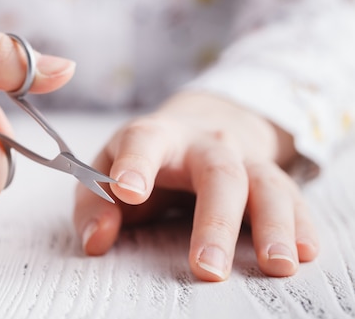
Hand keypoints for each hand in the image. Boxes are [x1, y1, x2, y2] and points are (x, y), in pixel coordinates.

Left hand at [73, 92, 318, 280]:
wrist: (195, 130)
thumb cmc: (144, 161)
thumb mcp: (107, 172)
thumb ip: (94, 204)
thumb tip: (96, 240)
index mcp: (155, 137)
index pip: (144, 142)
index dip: (135, 164)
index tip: (127, 191)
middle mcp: (203, 144)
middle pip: (217, 173)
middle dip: (214, 221)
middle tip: (207, 267)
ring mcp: (242, 159)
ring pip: (265, 184)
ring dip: (273, 225)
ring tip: (276, 264)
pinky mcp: (269, 178)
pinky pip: (292, 197)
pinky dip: (301, 224)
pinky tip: (304, 252)